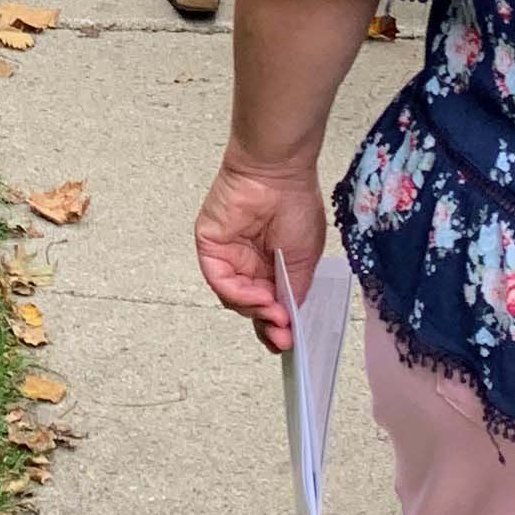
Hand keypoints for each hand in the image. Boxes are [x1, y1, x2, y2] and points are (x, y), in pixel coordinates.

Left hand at [194, 146, 329, 351]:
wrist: (277, 173)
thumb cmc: (296, 205)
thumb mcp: (303, 259)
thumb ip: (293, 291)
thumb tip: (288, 320)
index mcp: (272, 264)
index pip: (269, 303)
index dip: (277, 325)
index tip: (288, 342)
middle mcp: (248, 262)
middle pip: (250, 305)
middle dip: (267, 324)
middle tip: (282, 339)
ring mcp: (228, 255)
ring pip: (234, 297)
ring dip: (256, 310)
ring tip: (276, 314)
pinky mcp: (211, 246)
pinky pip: (220, 279)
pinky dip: (240, 294)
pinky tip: (260, 296)